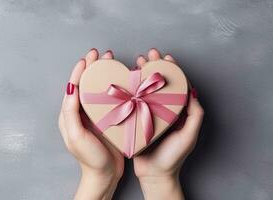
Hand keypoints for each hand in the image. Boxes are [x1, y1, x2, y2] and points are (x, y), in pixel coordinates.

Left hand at [59, 49, 123, 199]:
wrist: (104, 175)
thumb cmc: (90, 158)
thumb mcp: (76, 136)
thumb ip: (71, 112)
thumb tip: (71, 88)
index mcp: (69, 115)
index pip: (73, 87)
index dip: (79, 71)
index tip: (88, 58)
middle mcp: (80, 112)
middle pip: (85, 84)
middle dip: (92, 68)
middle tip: (100, 54)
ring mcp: (93, 116)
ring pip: (96, 89)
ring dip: (102, 74)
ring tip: (110, 62)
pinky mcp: (105, 119)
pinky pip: (107, 99)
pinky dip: (111, 87)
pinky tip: (119, 81)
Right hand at [133, 49, 204, 199]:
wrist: (154, 174)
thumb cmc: (173, 157)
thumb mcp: (188, 136)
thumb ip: (194, 115)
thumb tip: (192, 92)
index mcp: (176, 111)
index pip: (175, 85)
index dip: (171, 70)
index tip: (166, 58)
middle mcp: (161, 109)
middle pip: (158, 83)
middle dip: (154, 67)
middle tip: (149, 55)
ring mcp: (147, 113)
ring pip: (144, 89)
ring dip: (141, 74)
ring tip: (137, 62)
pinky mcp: (135, 119)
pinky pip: (133, 101)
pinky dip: (130, 89)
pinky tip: (126, 81)